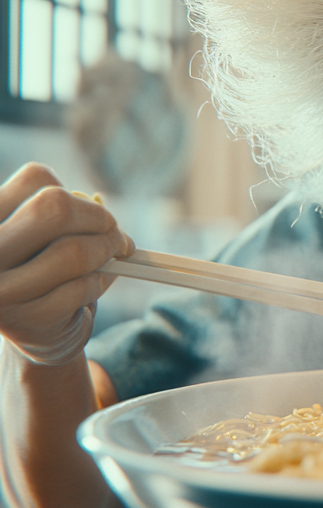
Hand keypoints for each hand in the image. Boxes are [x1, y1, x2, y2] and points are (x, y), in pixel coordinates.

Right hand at [0, 164, 133, 364]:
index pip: (36, 178)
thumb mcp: (43, 233)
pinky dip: (99, 283)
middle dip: (99, 219)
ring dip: (107, 251)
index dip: (75, 194)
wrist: (30, 330)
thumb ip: (66, 213)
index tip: (92, 211)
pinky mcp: (21, 320)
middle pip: (55, 207)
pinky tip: (96, 283)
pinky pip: (79, 288)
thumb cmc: (40, 267)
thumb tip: (101, 210)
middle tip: (115, 234)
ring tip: (112, 256)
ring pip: (72, 251)